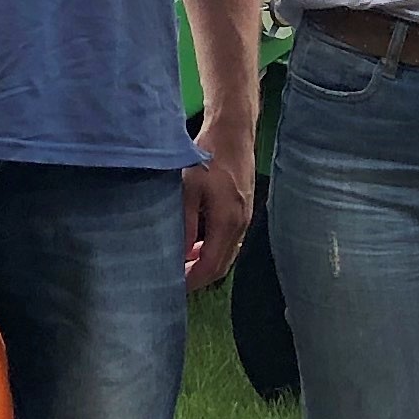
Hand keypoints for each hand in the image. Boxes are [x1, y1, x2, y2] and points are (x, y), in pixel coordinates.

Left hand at [183, 111, 255, 289]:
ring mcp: (245, 218)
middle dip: (199, 276)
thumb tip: (181, 255)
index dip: (193, 280)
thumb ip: (185, 225)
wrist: (232, 131)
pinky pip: (230, 241)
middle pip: (222, 265)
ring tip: (182, 263)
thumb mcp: (188, 190)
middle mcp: (241, 224)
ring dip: (206, 262)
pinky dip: (213, 249)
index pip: (211, 266)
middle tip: (175, 280)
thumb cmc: (208, 155)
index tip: (173, 286)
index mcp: (228, 222)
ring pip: (227, 254)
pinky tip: (196, 243)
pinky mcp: (244, 210)